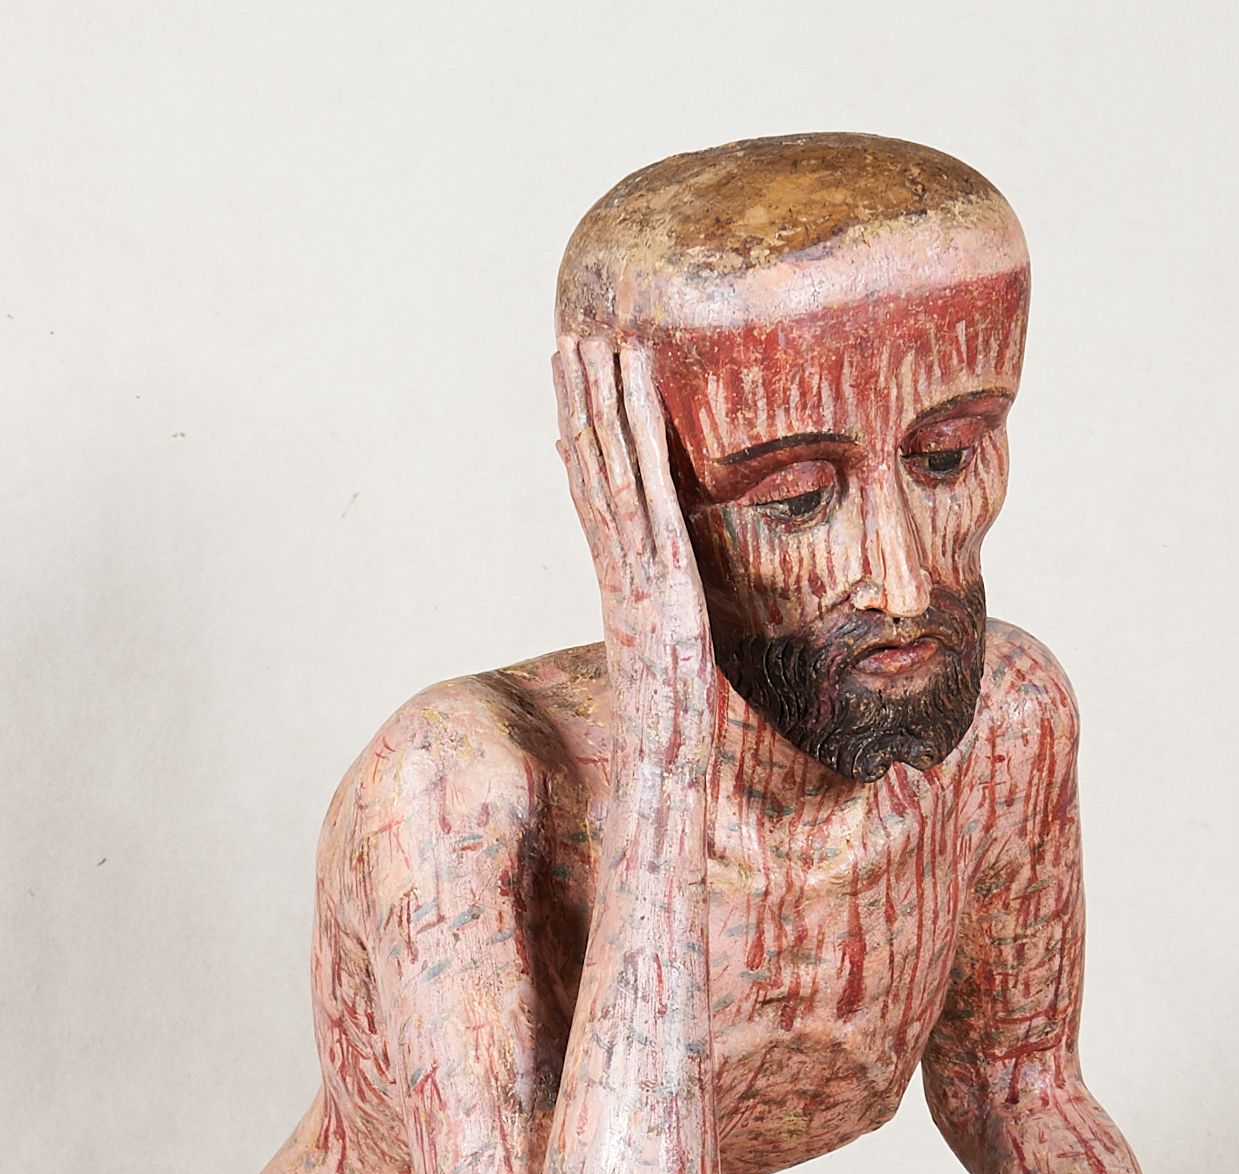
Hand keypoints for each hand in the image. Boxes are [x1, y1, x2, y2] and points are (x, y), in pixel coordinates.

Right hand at [554, 333, 714, 779]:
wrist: (660, 765)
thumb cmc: (669, 729)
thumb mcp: (665, 665)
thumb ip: (660, 628)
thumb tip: (661, 605)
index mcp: (618, 585)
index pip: (590, 498)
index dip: (578, 441)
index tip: (571, 396)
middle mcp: (618, 567)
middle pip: (589, 469)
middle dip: (578, 404)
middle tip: (568, 342)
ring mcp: (634, 566)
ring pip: (608, 466)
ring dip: (599, 400)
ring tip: (591, 343)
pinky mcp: (661, 570)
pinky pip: (648, 486)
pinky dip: (641, 430)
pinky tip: (639, 385)